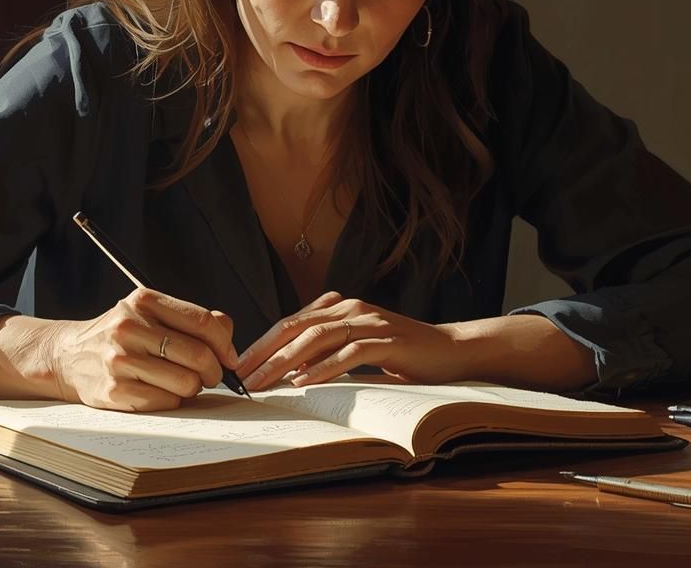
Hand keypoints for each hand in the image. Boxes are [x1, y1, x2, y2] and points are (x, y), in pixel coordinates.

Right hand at [44, 288, 239, 411]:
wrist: (68, 356)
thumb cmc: (121, 336)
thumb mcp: (150, 313)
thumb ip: (192, 319)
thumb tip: (228, 335)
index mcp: (143, 301)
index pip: (202, 322)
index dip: (225, 343)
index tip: (230, 358)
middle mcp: (129, 327)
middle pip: (198, 354)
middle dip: (213, 371)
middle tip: (210, 375)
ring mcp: (119, 360)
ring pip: (185, 383)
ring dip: (192, 388)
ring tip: (182, 382)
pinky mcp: (113, 390)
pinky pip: (165, 402)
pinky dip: (171, 401)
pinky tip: (160, 392)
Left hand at [234, 291, 470, 390]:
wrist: (450, 350)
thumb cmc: (401, 353)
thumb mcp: (358, 345)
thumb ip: (330, 347)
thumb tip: (289, 366)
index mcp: (340, 308)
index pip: (292, 322)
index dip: (263, 342)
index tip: (240, 364)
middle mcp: (351, 309)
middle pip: (297, 328)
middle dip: (266, 353)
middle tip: (242, 377)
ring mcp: (370, 323)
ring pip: (317, 339)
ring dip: (286, 362)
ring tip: (265, 382)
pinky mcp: (388, 342)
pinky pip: (349, 354)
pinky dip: (324, 368)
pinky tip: (304, 382)